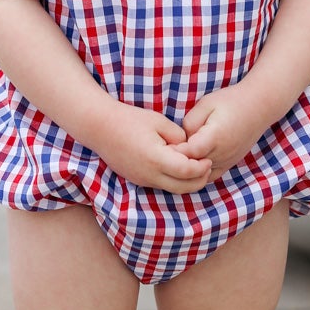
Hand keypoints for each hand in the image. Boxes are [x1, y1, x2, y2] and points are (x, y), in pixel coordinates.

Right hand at [94, 101, 215, 194]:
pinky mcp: (137, 180)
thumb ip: (178, 137)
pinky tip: (177, 168)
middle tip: (208, 167)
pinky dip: (174, 181)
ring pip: (172, 190)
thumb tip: (189, 149)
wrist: (101, 127)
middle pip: (183, 188)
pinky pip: (161, 185)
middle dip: (199, 180)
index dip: (202, 168)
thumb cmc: (130, 120)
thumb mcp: (159, 121)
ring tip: (196, 168)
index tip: (209, 159)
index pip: (187, 172)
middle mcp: (149, 175)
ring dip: (187, 183)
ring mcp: (142, 180)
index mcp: (156, 159)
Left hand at [174, 85, 266, 180]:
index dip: (175, 150)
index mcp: (215, 137)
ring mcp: (228, 161)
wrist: (258, 107)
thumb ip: (190, 122)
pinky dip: (199, 172)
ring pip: (201, 174)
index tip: (164, 145)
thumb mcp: (206, 103)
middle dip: (178, 160)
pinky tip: (192, 162)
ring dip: (189, 167)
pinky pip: (210, 176)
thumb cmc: (230, 101)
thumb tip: (182, 139)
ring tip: (176, 157)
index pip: (189, 152)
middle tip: (165, 153)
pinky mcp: (230, 164)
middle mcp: (223, 153)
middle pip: (194, 165)